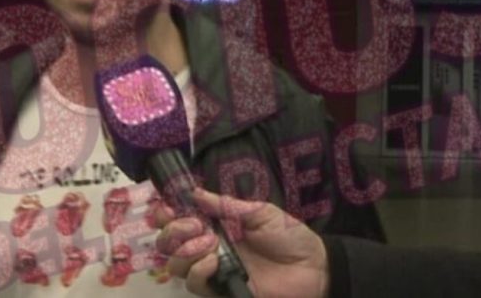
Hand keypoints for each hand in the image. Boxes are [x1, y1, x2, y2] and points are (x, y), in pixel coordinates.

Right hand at [155, 188, 328, 297]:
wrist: (313, 267)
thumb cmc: (289, 236)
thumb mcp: (259, 212)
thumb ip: (226, 205)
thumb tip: (195, 192)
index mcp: (216, 226)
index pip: (179, 220)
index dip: (167, 214)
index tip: (168, 206)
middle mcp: (208, 248)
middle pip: (169, 244)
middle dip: (173, 231)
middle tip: (193, 225)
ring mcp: (213, 271)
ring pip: (176, 265)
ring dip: (185, 250)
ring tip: (208, 242)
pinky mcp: (221, 291)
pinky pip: (195, 284)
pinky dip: (198, 270)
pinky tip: (214, 261)